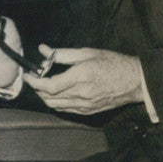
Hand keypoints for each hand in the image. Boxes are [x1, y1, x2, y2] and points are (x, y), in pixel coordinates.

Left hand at [24, 45, 143, 114]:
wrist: (135, 82)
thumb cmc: (113, 63)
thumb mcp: (87, 53)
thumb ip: (62, 53)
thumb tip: (44, 50)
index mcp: (80, 77)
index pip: (49, 86)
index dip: (34, 82)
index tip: (27, 75)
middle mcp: (81, 94)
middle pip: (48, 97)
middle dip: (36, 88)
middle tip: (34, 78)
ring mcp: (84, 105)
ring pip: (54, 106)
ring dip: (44, 97)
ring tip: (42, 86)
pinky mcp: (88, 112)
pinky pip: (65, 110)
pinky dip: (55, 103)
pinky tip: (55, 94)